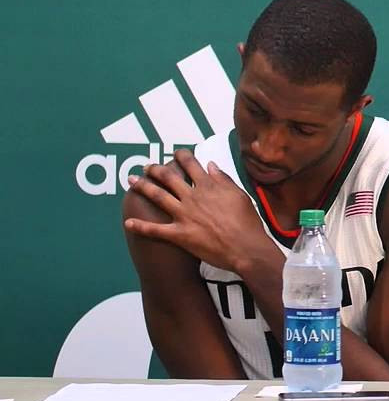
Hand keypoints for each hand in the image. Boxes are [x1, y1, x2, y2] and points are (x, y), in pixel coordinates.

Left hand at [124, 150, 273, 271]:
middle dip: (155, 169)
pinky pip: (156, 230)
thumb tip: (211, 165)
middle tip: (147, 166)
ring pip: (158, 197)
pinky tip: (128, 223)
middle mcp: (193, 197)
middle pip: (169, 178)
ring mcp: (184, 215)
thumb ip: (223, 179)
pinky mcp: (179, 234)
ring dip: (142, 187)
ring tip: (131, 180)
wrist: (245, 247)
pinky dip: (140, 226)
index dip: (182, 156)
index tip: (176, 153)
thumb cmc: (247, 222)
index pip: (191, 165)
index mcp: (209, 186)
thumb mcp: (240, 195)